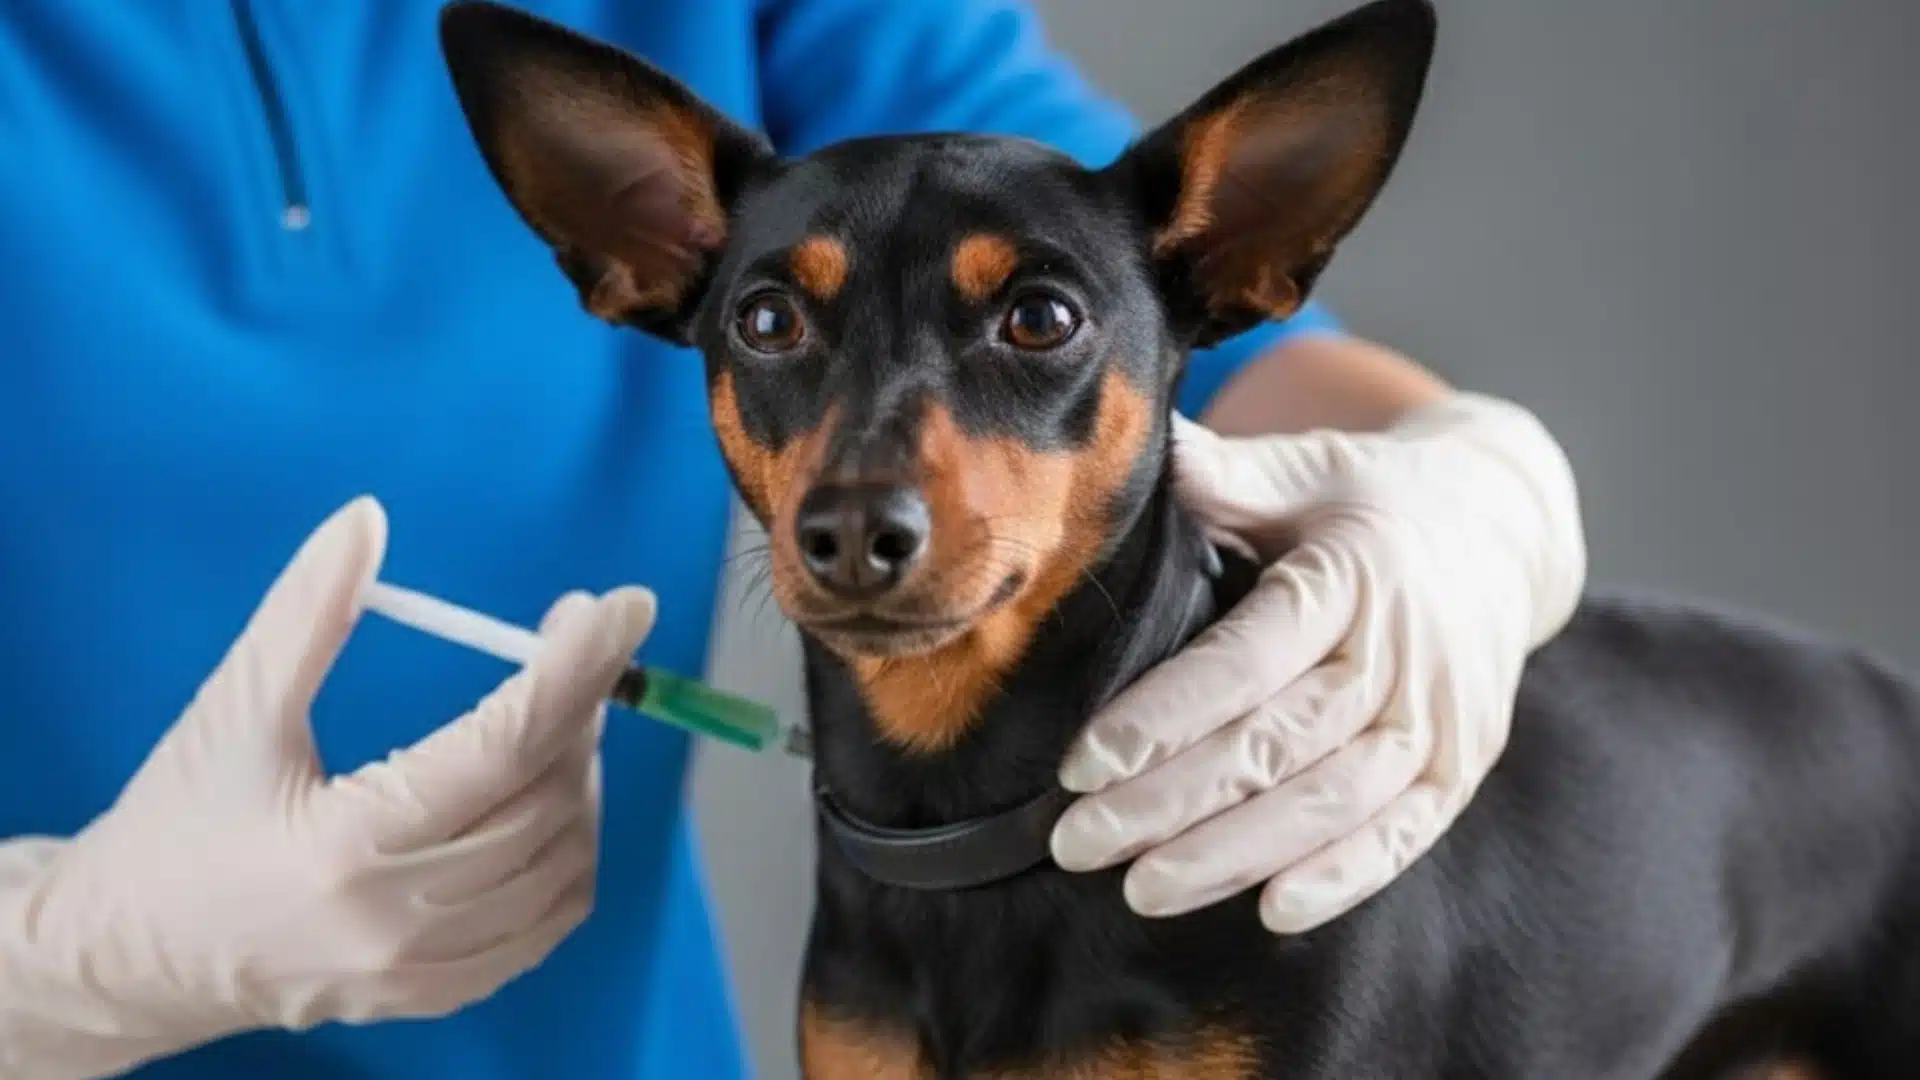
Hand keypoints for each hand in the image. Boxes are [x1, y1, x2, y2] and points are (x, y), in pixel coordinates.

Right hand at [0, 496, 655, 1078]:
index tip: (623, 606)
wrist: (127, 959)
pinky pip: (548, 919)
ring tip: (556, 715)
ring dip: (580, 775)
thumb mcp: (233, 710)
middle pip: (544, 799)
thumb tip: (369, 518)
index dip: (575, 668)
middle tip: (577, 643)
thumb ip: (305, 613)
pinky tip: (549, 798)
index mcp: (346, 846)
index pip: (504, 747)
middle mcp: (396, 920)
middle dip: (580, 707)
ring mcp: (422, 970)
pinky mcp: (434, 993)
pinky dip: (569, 849)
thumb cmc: (175, 826)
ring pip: (561, 860)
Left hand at [1049, 393, 1584, 932]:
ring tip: (1144, 890)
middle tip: (1078, 843)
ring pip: (1330, 802)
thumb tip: (1130, 447)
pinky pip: (1403, 835)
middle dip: (1169, 803)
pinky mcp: (1462, 766)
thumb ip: (1222, 474)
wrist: (1501, 528)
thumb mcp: (1304, 467)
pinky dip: (1343, 878)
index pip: (1245, 660)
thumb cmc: (1370, 497)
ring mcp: (1441, 718)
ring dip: (1235, 854)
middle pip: (1275, 744)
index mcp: (1352, 573)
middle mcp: (1403, 653)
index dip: (1162, 718)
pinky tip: (1271, 913)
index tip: (1081, 765)